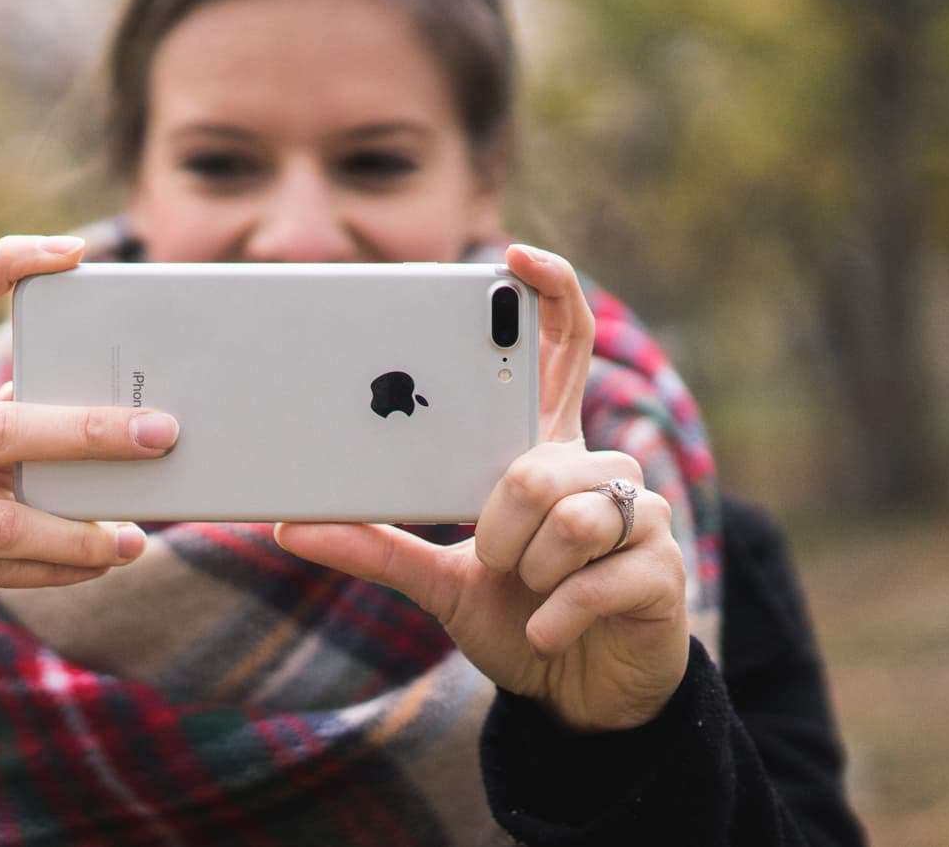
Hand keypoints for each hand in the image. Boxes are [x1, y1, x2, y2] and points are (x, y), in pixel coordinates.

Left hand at [276, 243, 688, 731]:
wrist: (578, 693)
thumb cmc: (515, 615)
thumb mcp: (436, 579)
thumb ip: (374, 547)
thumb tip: (287, 526)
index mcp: (549, 448)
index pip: (565, 346)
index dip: (550, 292)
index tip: (515, 256)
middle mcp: (600, 468)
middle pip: (537, 461)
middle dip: (497, 523)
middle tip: (490, 553)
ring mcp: (639, 515)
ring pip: (566, 518)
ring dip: (527, 570)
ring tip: (527, 590)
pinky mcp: (662, 569)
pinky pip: (593, 577)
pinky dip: (553, 613)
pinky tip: (546, 629)